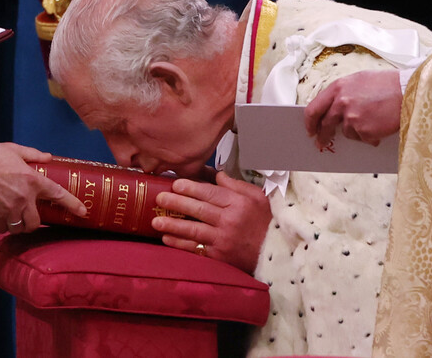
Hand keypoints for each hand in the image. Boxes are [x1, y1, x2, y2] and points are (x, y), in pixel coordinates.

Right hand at [0, 141, 85, 232]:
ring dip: (18, 225)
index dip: (72, 205)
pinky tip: (0, 217)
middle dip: (35, 222)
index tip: (82, 212)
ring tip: (14, 216)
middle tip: (31, 215)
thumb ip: (34, 155)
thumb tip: (48, 157)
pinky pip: (2, 228)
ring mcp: (8, 209)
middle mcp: (23, 198)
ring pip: (19, 228)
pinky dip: (3, 225)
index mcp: (33, 181)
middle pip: (35, 222)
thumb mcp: (16, 150)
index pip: (58, 195)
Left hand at [151, 170, 271, 273]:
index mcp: (238, 203)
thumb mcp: (256, 196)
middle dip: (176, 203)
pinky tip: (166, 239)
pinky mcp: (220, 257)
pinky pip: (195, 249)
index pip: (210, 193)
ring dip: (172, 226)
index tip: (175, 184)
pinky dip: (180, 244)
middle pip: (198, 210)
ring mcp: (223, 240)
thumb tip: (214, 174)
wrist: (276, 252)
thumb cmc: (265, 220)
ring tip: (155, 221)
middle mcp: (229, 221)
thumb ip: (234, 184)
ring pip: (193, 230)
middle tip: (159, 198)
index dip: (191, 188)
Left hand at [303, 70, 402, 147]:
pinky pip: (362, 138)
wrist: (408, 91)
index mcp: (337, 88)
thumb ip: (342, 93)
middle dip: (322, 136)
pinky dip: (370, 135)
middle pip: (325, 125)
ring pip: (347, 132)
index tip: (309, 129)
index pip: (313, 108)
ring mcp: (352, 118)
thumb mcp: (358, 80)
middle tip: (321, 142)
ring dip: (356, 130)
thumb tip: (331, 109)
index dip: (309, 121)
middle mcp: (341, 103)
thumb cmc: (386, 84)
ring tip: (373, 119)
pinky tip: (380, 124)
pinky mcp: (364, 131)